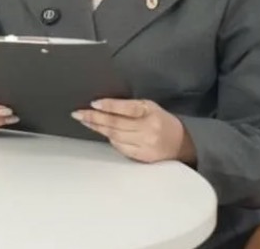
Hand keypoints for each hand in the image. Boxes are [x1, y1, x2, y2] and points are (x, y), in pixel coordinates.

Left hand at [72, 99, 196, 163]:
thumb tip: (102, 105)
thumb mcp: (148, 106)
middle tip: (78, 114)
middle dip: (94, 118)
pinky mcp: (142, 156)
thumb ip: (128, 106)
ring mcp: (145, 144)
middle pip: (115, 124)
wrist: (181, 142)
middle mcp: (147, 129)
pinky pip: (120, 148)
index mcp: (149, 112)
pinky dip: (110, 140)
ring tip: (85, 121)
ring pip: (115, 136)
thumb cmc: (160, 120)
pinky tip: (102, 133)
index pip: (126, 108)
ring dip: (97, 128)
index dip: (109, 105)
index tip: (93, 103)